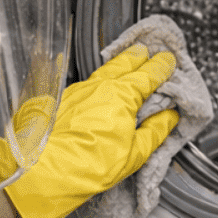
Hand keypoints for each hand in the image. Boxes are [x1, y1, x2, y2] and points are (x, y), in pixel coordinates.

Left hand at [3, 45, 179, 217]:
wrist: (48, 167)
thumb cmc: (91, 163)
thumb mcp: (135, 152)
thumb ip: (155, 130)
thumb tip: (169, 116)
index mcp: (121, 95)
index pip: (147, 75)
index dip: (160, 67)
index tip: (169, 60)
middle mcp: (98, 86)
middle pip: (122, 64)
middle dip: (137, 57)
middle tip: (147, 50)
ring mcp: (78, 90)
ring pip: (102, 71)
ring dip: (116, 65)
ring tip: (126, 61)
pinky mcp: (63, 99)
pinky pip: (87, 83)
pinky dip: (99, 79)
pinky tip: (100, 84)